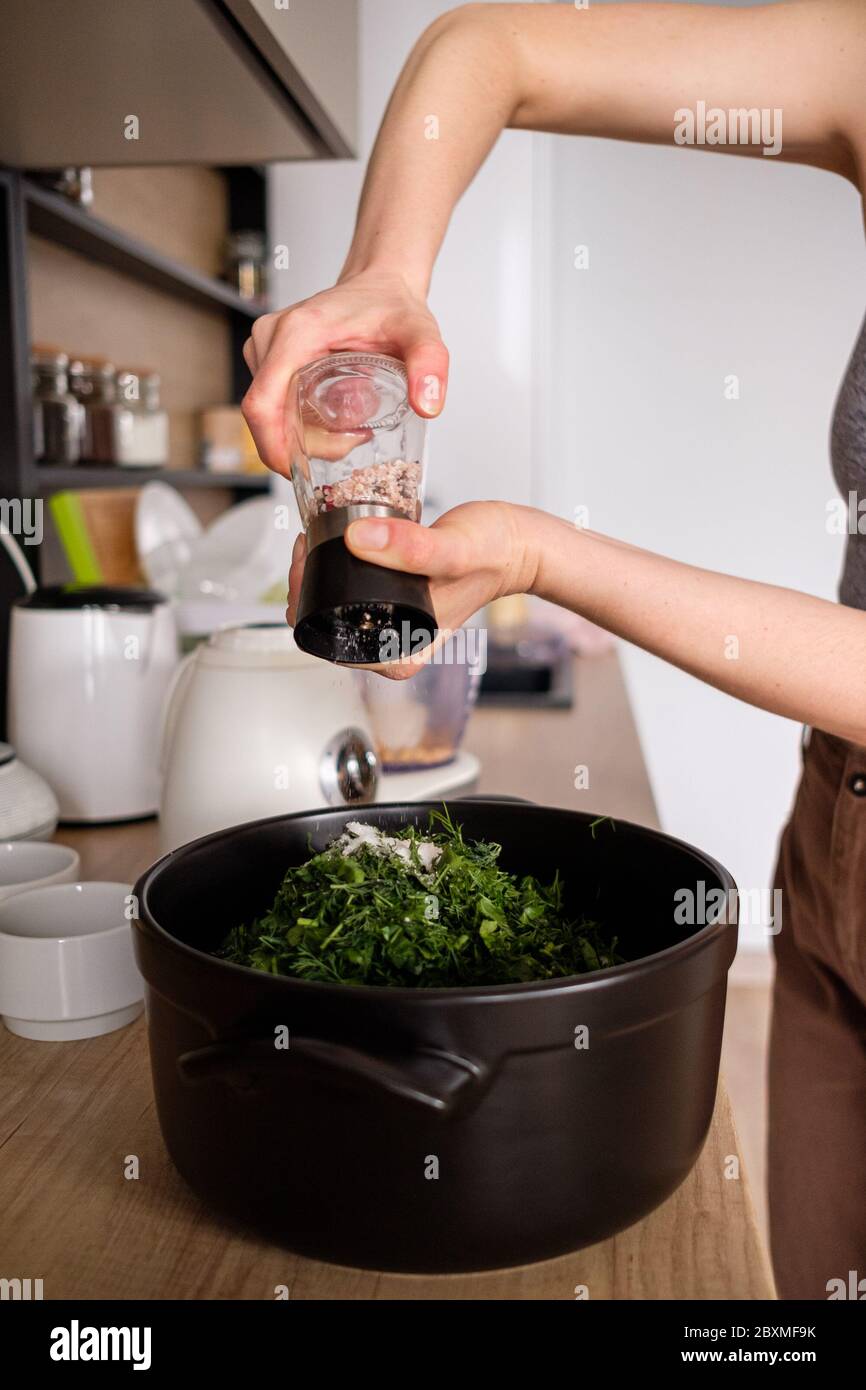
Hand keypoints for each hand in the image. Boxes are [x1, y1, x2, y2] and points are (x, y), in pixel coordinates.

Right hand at [241, 269, 448, 477]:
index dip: (274, 448)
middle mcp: (271, 337)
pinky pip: (272, 402)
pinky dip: (296, 420)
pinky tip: (331, 418)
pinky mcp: (268, 355)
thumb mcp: (420, 334)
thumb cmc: (392, 306)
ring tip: (346, 431)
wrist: (381, 283)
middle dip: (299, 446)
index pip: (262, 406)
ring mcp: (265, 346)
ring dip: (300, 435)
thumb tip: (428, 405)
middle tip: (348, 445)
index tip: (301, 470)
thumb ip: (430, 365)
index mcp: (296, 334)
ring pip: (268, 412)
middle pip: (266, 416)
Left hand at [287, 501, 537, 678]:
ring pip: (330, 604)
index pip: (326, 640)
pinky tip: (333, 540)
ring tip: (317, 538)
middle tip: (307, 542)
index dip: (304, 600)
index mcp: (399, 655)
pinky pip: (346, 588)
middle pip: (321, 622)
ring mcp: (388, 623)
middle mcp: (390, 645)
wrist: (516, 543)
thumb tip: (360, 540)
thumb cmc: (493, 554)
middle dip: (305, 581)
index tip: (306, 561)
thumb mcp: (453, 551)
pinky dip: (334, 565)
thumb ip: (412, 549)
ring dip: (316, 571)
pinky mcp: (388, 600)